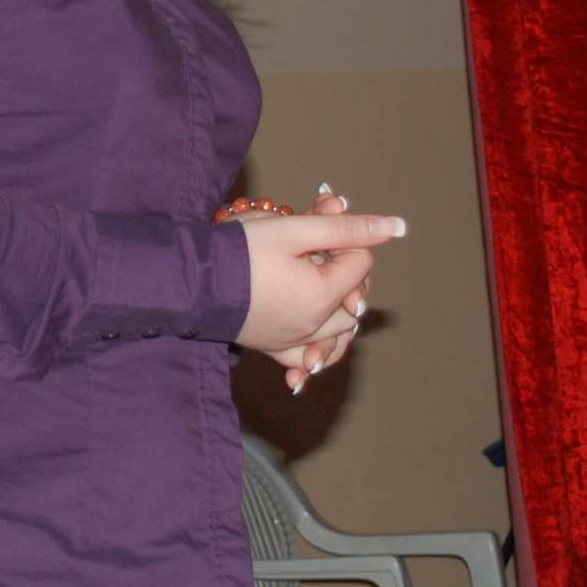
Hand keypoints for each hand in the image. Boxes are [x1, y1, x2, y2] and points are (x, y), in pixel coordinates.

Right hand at [233, 197, 401, 393]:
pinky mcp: (272, 349)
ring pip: (338, 333)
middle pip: (354, 299)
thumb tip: (397, 227)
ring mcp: (292, 342)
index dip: (346, 240)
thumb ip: (344, 227)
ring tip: (323, 286)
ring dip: (339, 311)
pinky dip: (317, 350)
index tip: (319, 226)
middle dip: (344, 272)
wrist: (188, 281)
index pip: (360, 264)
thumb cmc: (239, 251)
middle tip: (317, 249)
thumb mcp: (293, 228)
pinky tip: (315, 343)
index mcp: (323, 295)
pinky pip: (306, 360)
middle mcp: (313, 326)